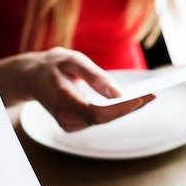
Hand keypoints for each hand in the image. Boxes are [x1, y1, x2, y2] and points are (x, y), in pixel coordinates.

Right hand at [0, 47, 154, 131]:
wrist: (32, 77)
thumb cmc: (53, 65)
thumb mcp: (72, 60)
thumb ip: (94, 76)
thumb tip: (117, 92)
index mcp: (62, 101)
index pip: (97, 113)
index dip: (121, 108)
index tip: (143, 98)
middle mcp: (64, 118)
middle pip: (104, 119)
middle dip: (129, 107)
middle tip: (154, 95)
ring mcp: (68, 125)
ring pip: (103, 120)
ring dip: (125, 109)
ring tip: (148, 96)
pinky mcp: (73, 125)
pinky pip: (99, 119)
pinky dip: (115, 110)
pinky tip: (130, 100)